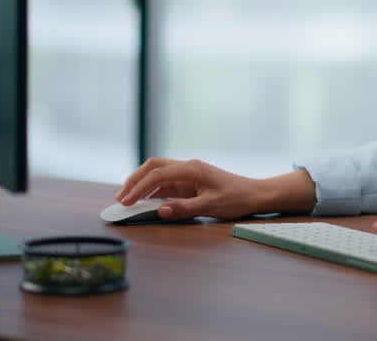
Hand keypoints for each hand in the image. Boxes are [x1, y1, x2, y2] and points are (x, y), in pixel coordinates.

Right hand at [115, 158, 314, 220]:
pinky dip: (152, 190)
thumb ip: (185, 208)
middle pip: (153, 166)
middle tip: (121, 198)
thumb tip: (160, 210)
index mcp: (192, 169)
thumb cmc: (237, 198)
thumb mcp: (211, 206)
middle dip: (135, 180)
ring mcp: (188, 174)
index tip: (126, 201)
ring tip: (127, 200)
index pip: (158, 173)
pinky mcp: (190, 182)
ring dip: (142, 184)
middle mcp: (188, 167)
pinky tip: (143, 201)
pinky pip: (166, 183)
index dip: (139, 187)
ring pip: (158, 173)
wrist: (255, 194)